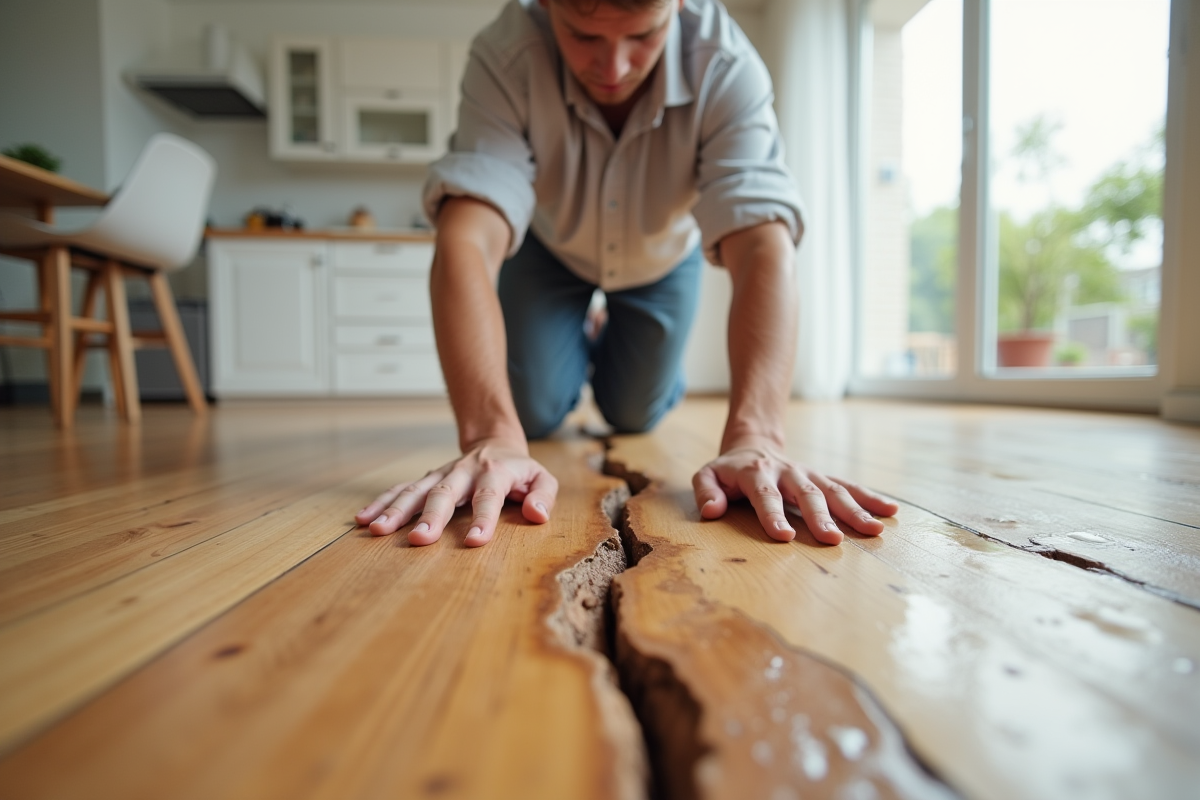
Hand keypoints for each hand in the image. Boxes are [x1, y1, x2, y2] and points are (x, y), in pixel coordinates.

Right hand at [354, 439, 558, 546]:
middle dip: (431, 516)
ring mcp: (441, 475)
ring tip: (377, 530)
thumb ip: (544, 495)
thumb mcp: (542, 478)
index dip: (483, 518)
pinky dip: (381, 502)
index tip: (475, 540)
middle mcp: (463, 472)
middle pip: (444, 494)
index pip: (489, 497)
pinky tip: (363, 518)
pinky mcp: (426, 480)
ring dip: (396, 510)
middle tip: (419, 539)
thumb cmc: (520, 470)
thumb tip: (537, 514)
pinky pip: (401, 490)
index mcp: (494, 473)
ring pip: (415, 491)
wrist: (495, 442)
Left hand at [691, 438, 898, 544]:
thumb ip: (706, 492)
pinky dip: (869, 498)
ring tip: (874, 531)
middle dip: (820, 517)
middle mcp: (787, 472)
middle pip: (806, 494)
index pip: (765, 495)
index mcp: (755, 473)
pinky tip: (890, 511)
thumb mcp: (707, 476)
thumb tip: (712, 511)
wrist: (752, 445)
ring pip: (833, 490)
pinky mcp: (823, 478)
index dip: (773, 515)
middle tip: (833, 540)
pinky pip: (848, 486)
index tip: (784, 536)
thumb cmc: (728, 471)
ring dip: (854, 510)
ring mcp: (808, 475)